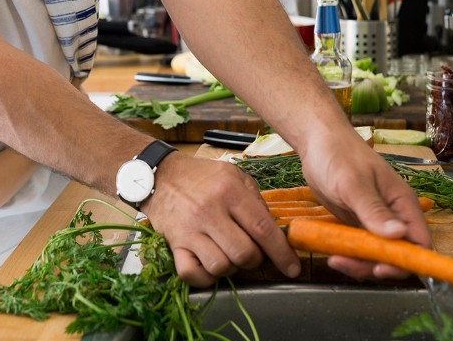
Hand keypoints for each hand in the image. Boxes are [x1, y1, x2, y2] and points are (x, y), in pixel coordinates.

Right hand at [139, 153, 299, 286]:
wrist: (159, 175)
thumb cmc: (201, 176)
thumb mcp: (234, 176)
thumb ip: (256, 200)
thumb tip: (273, 231)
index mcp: (229, 191)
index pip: (262, 228)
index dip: (281, 253)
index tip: (292, 268)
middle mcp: (209, 211)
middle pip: (244, 254)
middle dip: (255, 260)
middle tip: (252, 253)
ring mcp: (189, 229)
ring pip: (221, 267)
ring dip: (231, 268)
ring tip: (229, 255)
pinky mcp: (174, 243)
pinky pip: (192, 274)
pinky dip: (205, 278)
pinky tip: (209, 267)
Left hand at [299, 130, 431, 279]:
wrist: (318, 141)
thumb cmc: (338, 154)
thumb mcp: (353, 183)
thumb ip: (374, 210)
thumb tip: (399, 235)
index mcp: (402, 203)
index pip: (419, 241)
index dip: (407, 261)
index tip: (381, 268)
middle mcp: (394, 215)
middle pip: (399, 254)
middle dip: (377, 265)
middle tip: (348, 263)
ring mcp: (376, 220)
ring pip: (379, 254)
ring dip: (360, 264)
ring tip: (335, 259)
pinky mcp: (359, 223)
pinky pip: (362, 248)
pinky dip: (351, 256)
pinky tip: (333, 254)